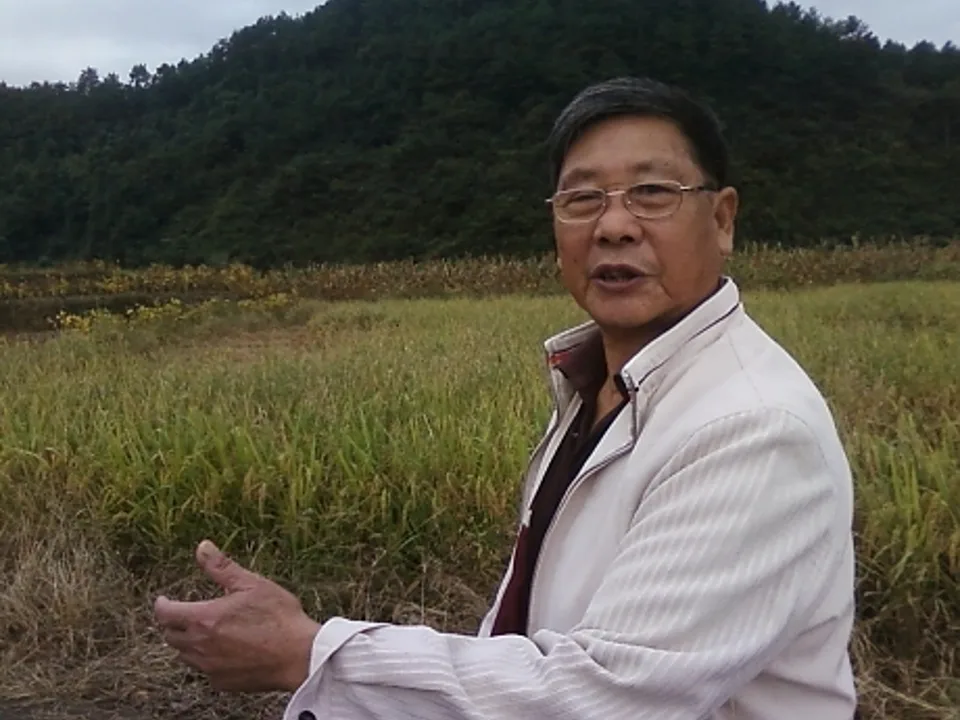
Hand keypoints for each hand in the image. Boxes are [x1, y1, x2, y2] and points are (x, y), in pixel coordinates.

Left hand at [153, 540, 320, 693]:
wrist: (299, 655)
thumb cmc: (279, 617)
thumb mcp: (252, 584)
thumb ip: (222, 567)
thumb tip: (202, 547)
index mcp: (204, 618)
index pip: (165, 614)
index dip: (161, 606)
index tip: (163, 600)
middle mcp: (200, 646)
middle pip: (171, 636)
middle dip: (173, 624)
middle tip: (185, 614)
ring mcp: (210, 667)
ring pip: (185, 655)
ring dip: (188, 642)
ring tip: (205, 631)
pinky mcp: (222, 682)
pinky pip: (204, 670)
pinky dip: (207, 659)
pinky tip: (224, 650)